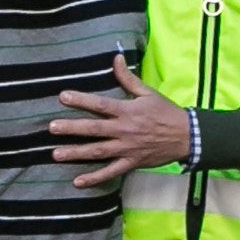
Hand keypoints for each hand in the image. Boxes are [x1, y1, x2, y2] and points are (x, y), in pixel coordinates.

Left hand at [51, 54, 190, 187]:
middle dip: (72, 128)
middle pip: (94, 129)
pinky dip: (95, 178)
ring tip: (56, 154)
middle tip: (52, 128)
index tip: (63, 97)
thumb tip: (116, 58)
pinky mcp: (131, 163)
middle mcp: (124, 130)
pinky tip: (78, 181)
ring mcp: (127, 149)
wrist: (187, 136)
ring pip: (98, 152)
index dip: (81, 100)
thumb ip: (128, 77)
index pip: (100, 105)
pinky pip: (111, 172)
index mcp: (127, 111)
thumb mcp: (147, 92)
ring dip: (77, 153)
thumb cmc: (165, 112)